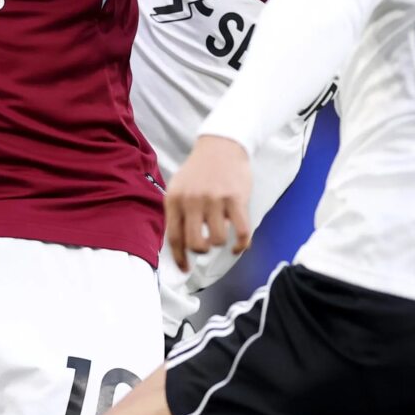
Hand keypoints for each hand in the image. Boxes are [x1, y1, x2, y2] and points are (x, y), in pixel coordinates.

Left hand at [164, 134, 252, 272]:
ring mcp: (215, 200)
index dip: (179, 258)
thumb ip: (177, 212)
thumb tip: (178, 245)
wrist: (222, 145)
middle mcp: (192, 201)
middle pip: (195, 243)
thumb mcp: (179, 187)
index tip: (185, 269)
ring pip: (217, 240)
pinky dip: (241, 245)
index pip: (174, 237)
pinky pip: (241, 232)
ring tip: (222, 233)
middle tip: (206, 246)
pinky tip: (239, 245)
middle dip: (201, 250)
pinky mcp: (235, 199)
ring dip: (221, 243)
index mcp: (175, 199)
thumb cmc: (200, 170)